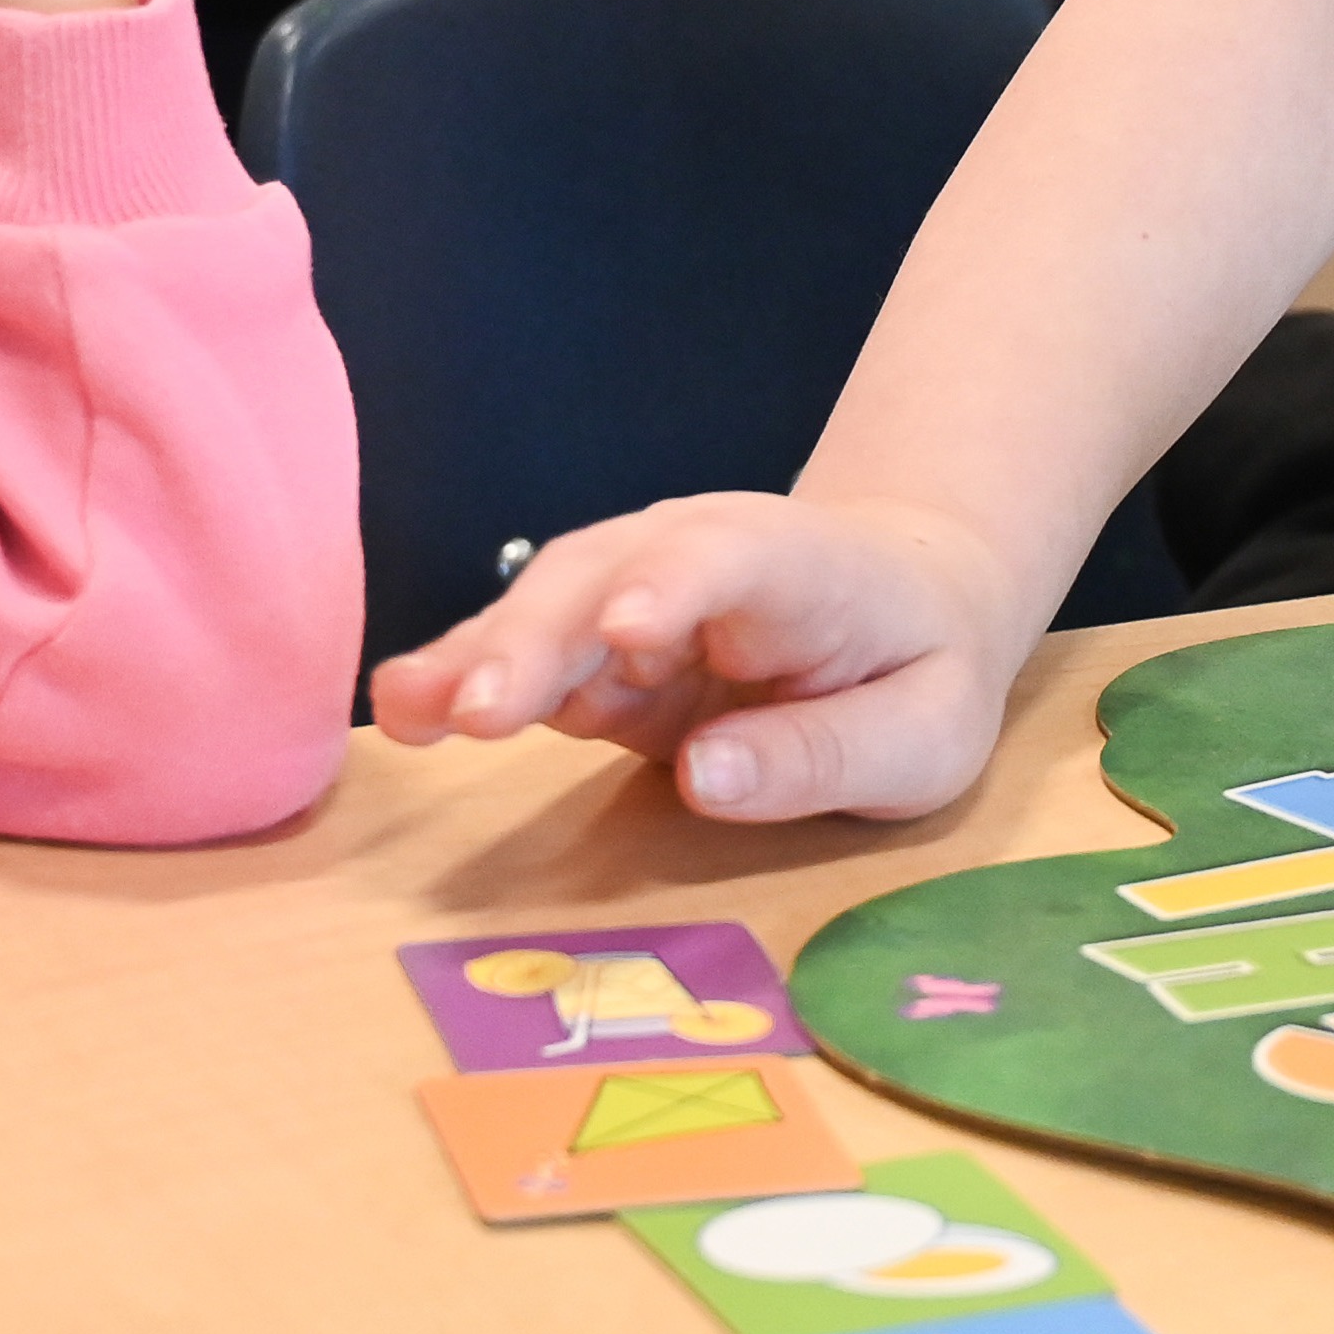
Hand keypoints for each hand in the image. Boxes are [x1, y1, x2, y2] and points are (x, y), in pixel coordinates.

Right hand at [364, 489, 1030, 820]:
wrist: (907, 600)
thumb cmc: (919, 671)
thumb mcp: (924, 736)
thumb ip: (826, 755)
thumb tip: (709, 778)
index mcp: (808, 567)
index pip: (737, 555)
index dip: (679, 583)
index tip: (628, 631)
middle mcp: (706, 556)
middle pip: (614, 575)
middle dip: (546, 636)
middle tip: (485, 711)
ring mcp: (639, 591)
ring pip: (550, 604)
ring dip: (484, 655)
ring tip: (414, 713)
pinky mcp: (595, 643)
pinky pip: (527, 654)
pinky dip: (467, 678)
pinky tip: (408, 712)